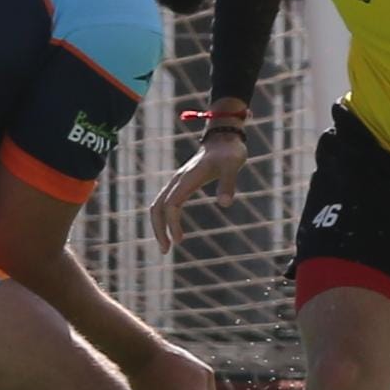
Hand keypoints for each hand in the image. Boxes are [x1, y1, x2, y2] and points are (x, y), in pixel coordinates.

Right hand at [149, 131, 247, 253]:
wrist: (223, 139)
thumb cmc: (229, 153)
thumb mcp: (233, 166)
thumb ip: (228, 183)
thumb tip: (225, 204)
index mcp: (187, 179)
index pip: (171, 204)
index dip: (172, 223)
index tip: (179, 241)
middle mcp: (177, 181)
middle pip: (157, 207)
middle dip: (158, 229)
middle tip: (165, 250)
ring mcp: (177, 182)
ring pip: (158, 205)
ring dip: (158, 226)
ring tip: (166, 246)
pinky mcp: (181, 185)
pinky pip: (166, 203)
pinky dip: (165, 218)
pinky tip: (173, 231)